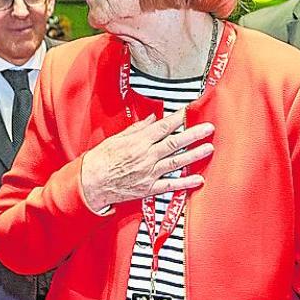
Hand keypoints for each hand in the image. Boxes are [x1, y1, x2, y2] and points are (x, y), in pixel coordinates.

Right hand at [80, 108, 213, 210]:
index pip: (163, 127)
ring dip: (194, 155)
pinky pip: (170, 185)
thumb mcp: (116, 139)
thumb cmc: (101, 160)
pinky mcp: (149, 188)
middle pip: (174, 143)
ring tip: (209, 148)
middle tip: (209, 128)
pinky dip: (185, 183)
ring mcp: (149, 173)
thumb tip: (152, 119)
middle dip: (194, 134)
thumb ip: (137, 129)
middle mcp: (146, 156)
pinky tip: (199, 179)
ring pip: (176, 162)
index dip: (178, 118)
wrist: (90, 184)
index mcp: (138, 142)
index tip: (190, 111)